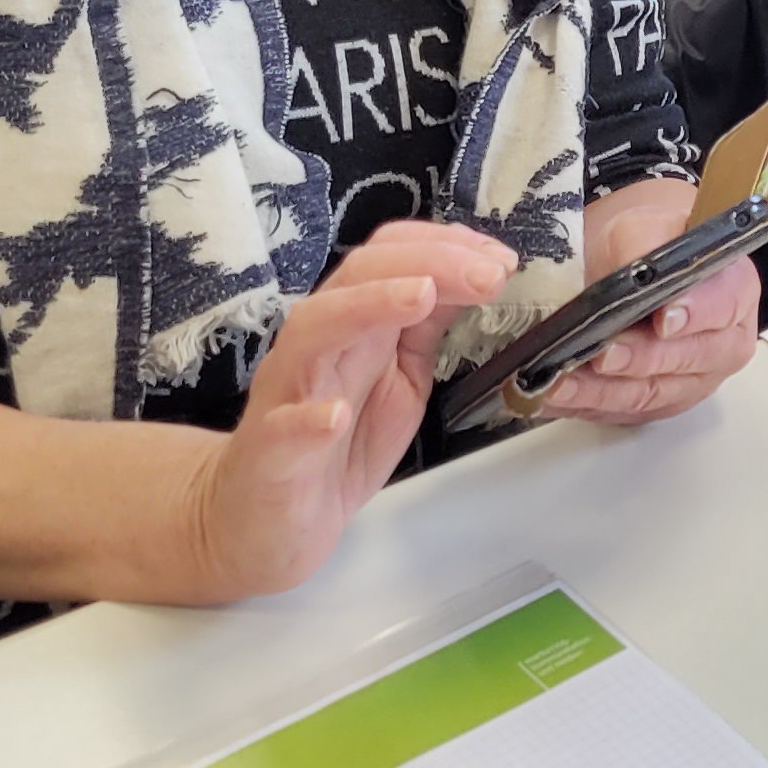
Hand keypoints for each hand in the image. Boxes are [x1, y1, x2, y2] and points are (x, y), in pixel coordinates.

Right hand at [181, 222, 510, 599]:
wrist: (268, 522)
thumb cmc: (338, 447)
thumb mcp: (401, 379)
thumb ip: (426, 331)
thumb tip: (476, 277)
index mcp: (353, 323)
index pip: (389, 256)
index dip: (444, 245)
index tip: (500, 259)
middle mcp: (317, 343)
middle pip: (358, 276)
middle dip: (428, 263)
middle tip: (490, 275)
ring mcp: (288, 393)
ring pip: (315, 329)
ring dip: (369, 305)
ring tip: (421, 296)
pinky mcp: (270, 451)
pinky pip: (282, 427)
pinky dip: (309, 419)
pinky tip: (336, 416)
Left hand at [536, 178, 760, 425]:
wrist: (628, 265)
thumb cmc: (646, 243)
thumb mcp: (644, 225)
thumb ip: (644, 243)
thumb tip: (634, 270)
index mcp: (734, 290)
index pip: (723, 305)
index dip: (695, 313)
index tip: (663, 319)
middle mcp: (722, 344)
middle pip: (687, 359)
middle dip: (640, 359)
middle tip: (602, 354)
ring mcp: (690, 381)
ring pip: (649, 393)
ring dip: (600, 392)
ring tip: (560, 381)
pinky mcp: (655, 405)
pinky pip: (620, 412)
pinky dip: (584, 405)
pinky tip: (552, 397)